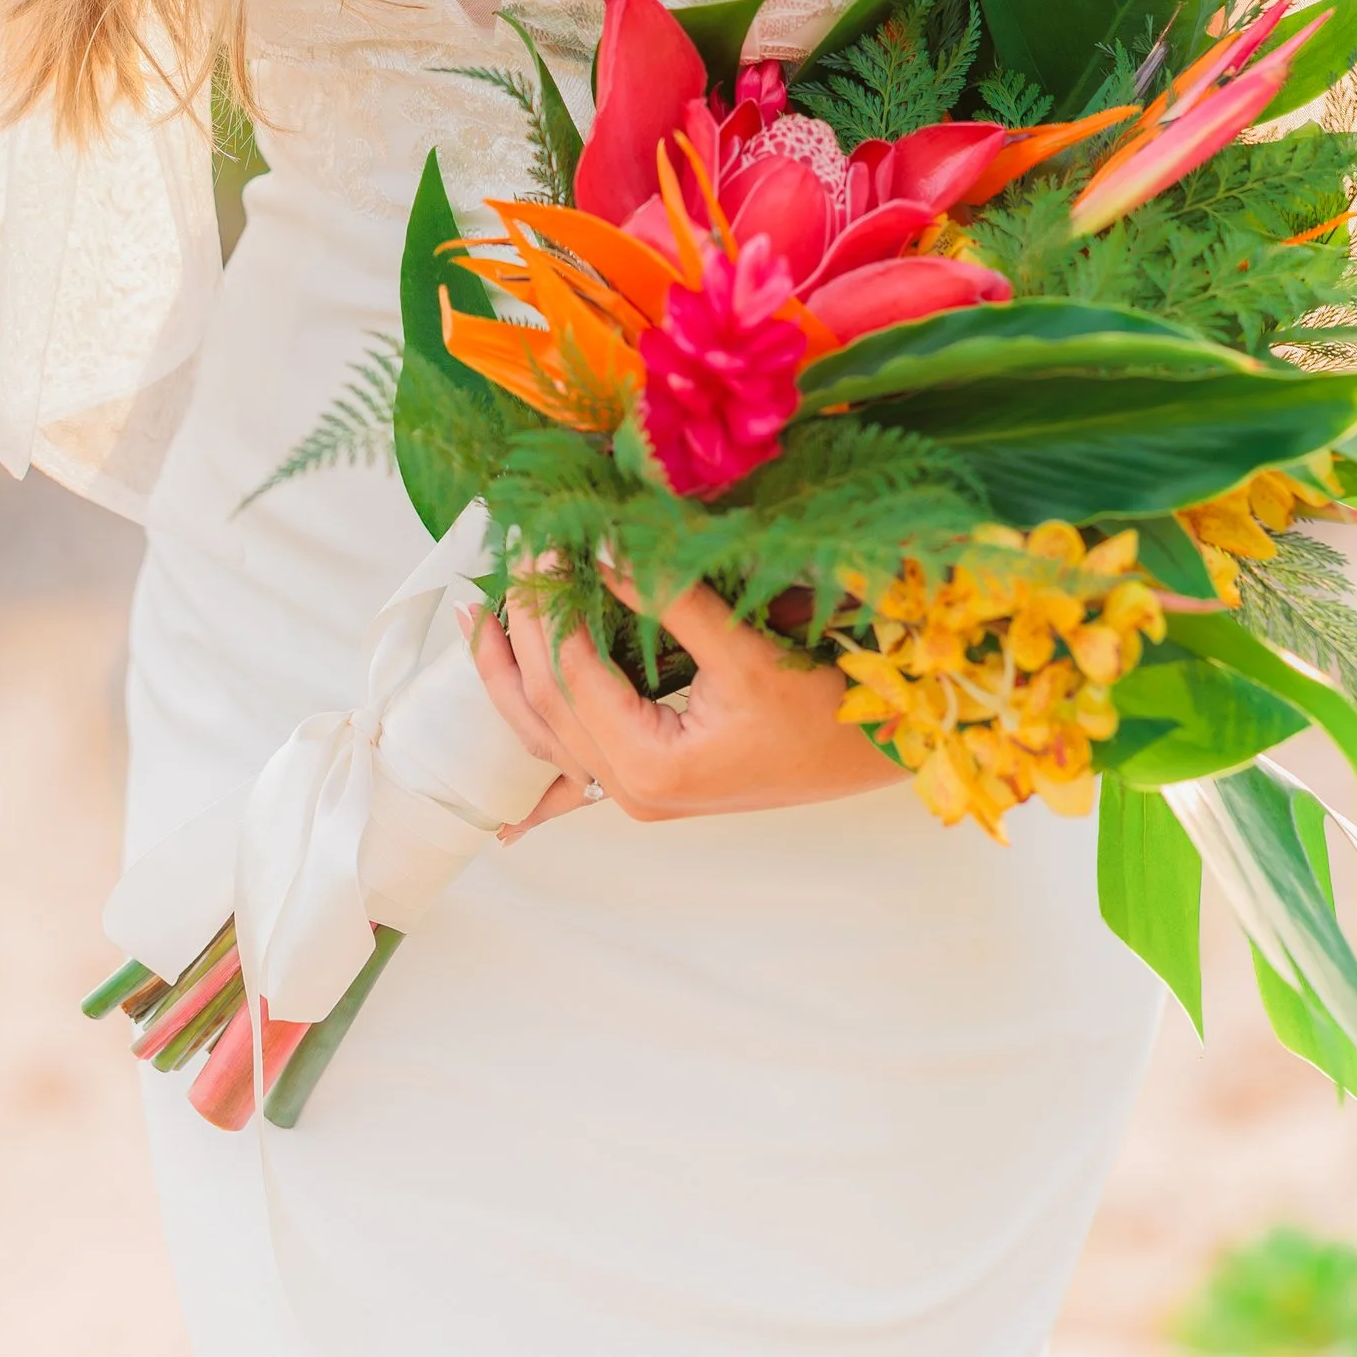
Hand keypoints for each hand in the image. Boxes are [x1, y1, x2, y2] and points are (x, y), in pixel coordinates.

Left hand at [468, 578, 902, 833]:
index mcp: (651, 765)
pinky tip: (506, 816)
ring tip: (478, 619)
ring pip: (546, 738)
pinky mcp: (652, 786)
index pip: (570, 675)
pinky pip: (576, 778)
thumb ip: (671, 599)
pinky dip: (539, 773)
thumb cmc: (827, 709)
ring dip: (509, 679)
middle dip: (521, 630)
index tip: (538, 541)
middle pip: (546, 705)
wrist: (878, 753)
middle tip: (509, 556)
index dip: (548, 607)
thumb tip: (605, 545)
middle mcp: (633, 790)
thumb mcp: (748, 650)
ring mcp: (638, 795)